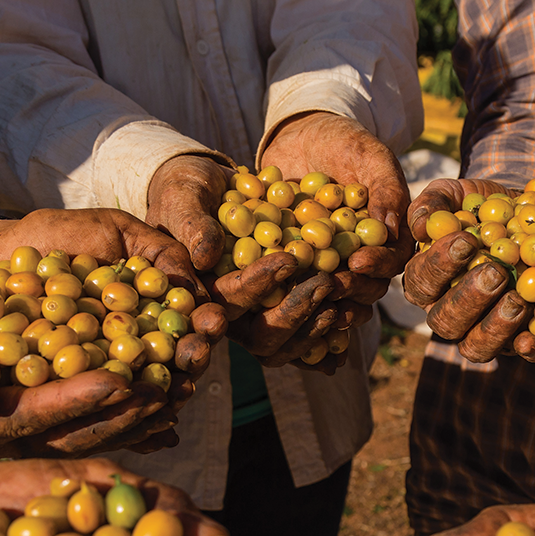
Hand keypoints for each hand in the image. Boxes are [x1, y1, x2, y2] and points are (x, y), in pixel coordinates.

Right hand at [0, 209, 230, 454]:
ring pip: (102, 415)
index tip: (123, 380)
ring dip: (148, 397)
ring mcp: (39, 412)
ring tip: (189, 375)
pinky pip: (104, 398)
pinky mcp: (54, 391)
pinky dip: (139, 391)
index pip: (38, 419)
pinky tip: (176, 380)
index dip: (79, 401)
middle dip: (131, 407)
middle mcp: (17, 427)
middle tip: (177, 383)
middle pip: (83, 427)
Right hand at [146, 153, 349, 374]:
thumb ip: (193, 225)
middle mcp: (233, 314)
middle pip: (263, 338)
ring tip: (344, 304)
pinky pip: (307, 342)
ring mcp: (259, 318)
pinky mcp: (283, 312)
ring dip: (317, 330)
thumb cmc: (185, 191)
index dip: (259, 283)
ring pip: (287, 346)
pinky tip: (352, 325)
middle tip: (326, 283)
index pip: (232, 299)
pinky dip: (329, 339)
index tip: (289, 259)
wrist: (207, 189)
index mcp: (206, 292)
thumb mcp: (182, 198)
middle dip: (295, 314)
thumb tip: (204, 257)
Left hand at [263, 112, 413, 352]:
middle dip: (350, 288)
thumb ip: (386, 188)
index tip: (357, 262)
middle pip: (366, 286)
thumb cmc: (344, 142)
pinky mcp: (303, 266)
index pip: (392, 259)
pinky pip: (300, 287)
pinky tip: (276, 297)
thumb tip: (391, 230)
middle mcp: (364, 256)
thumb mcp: (369, 156)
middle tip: (329, 285)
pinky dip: (291, 294)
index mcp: (388, 236)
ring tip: (306, 297)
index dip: (378, 265)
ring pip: (336, 295)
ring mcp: (334, 264)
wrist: (299, 137)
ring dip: (324, 300)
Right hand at [403, 179, 531, 361]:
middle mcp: (447, 312)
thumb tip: (418, 226)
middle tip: (495, 272)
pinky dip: (525, 347)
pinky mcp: (514, 341)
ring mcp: (479, 332)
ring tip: (517, 299)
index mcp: (426, 281)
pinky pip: (515, 354)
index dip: (440, 265)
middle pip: (445, 321)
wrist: (531, 218)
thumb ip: (434, 202)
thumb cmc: (484, 206)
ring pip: (475, 346)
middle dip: (468, 297)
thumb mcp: (458, 194)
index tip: (466, 240)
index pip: (421, 281)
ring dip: (493, 326)